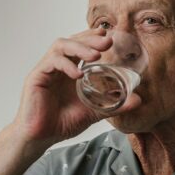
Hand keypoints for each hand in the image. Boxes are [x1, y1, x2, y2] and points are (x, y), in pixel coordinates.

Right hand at [12, 28, 142, 145]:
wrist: (40, 138)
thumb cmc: (61, 123)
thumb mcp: (93, 112)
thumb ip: (114, 105)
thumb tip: (139, 100)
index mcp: (69, 70)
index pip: (80, 45)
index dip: (93, 37)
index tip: (109, 36)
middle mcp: (57, 66)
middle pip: (72, 41)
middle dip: (90, 39)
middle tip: (107, 41)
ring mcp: (46, 70)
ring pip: (61, 46)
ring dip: (80, 47)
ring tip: (95, 55)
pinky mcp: (36, 77)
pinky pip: (51, 63)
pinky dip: (66, 65)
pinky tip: (78, 74)